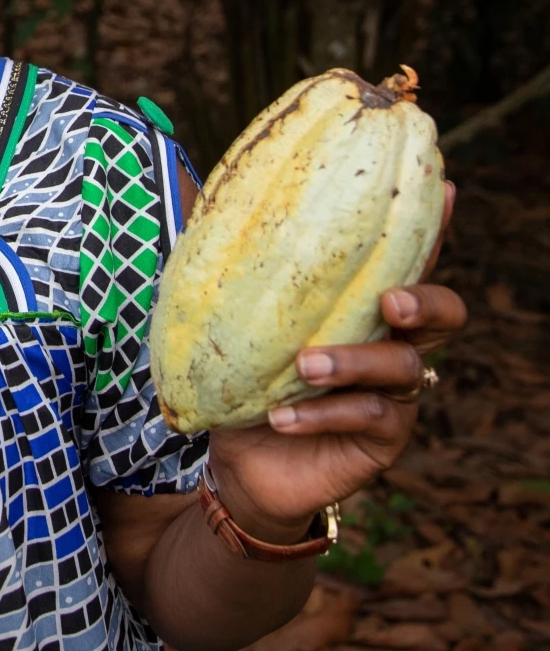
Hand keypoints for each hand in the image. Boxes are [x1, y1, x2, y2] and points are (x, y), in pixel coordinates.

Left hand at [205, 181, 462, 541]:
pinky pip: (368, 418)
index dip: (432, 227)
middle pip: (442, 315)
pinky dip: (322, 414)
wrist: (239, 460)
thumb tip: (207, 207)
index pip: (406, 260)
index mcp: (362, 307)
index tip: (441, 190)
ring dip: (352, 362)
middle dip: (424, 302)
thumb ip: (241, 275)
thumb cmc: (244, 380)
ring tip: (305, 364)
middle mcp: (391, 345)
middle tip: (388, 302)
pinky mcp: (381, 440)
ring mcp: (392, 394)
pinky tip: (281, 416)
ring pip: (402, 367)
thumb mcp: (238, 324)